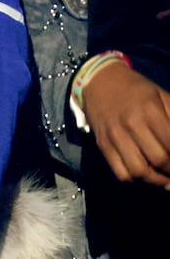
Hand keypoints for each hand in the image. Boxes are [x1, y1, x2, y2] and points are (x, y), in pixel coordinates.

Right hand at [86, 61, 169, 186]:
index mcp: (150, 110)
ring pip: (138, 171)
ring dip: (156, 180)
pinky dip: (135, 179)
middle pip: (158, 160)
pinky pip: (120, 173)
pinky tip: (143, 173)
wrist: (98, 80)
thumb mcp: (162, 96)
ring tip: (163, 178)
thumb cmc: (136, 89)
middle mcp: (131, 123)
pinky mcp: (102, 144)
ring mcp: (114, 135)